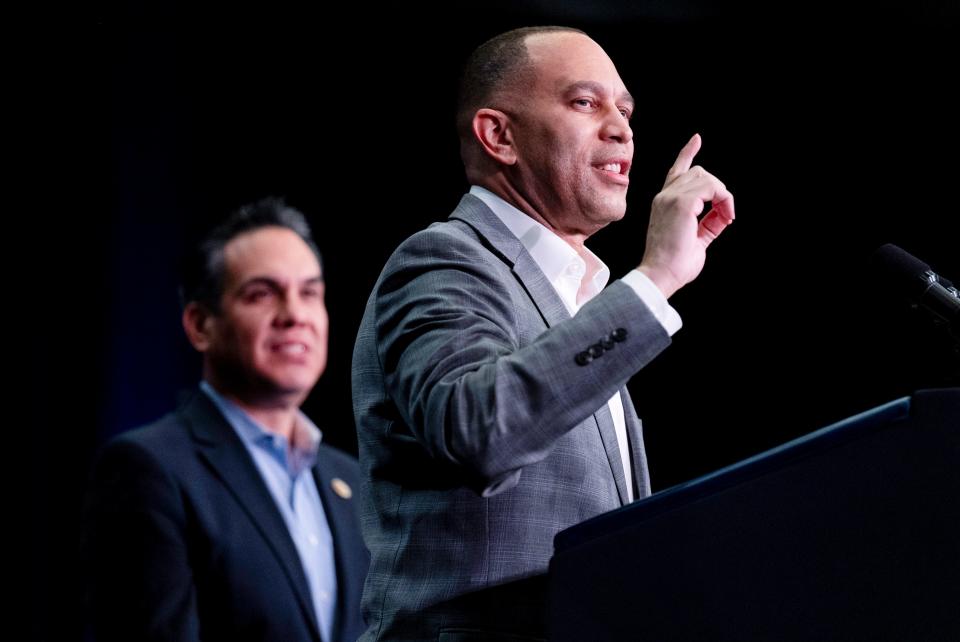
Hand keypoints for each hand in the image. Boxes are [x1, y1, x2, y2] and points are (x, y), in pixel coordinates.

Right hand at [638, 134, 734, 297]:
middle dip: (718, 189)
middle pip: (699, 172)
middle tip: (726, 215)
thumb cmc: (674, 265)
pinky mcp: (680, 202)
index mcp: (664, 203)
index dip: (687, 153)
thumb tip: (725, 214)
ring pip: (707, 177)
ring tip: (726, 217)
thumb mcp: (696, 240)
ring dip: (723, 196)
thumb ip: (709, 224)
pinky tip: (725, 215)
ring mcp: (670, 197)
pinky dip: (724, 199)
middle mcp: (664, 196)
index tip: (697, 139)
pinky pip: (711, 188)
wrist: (660, 274)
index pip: (677, 171)